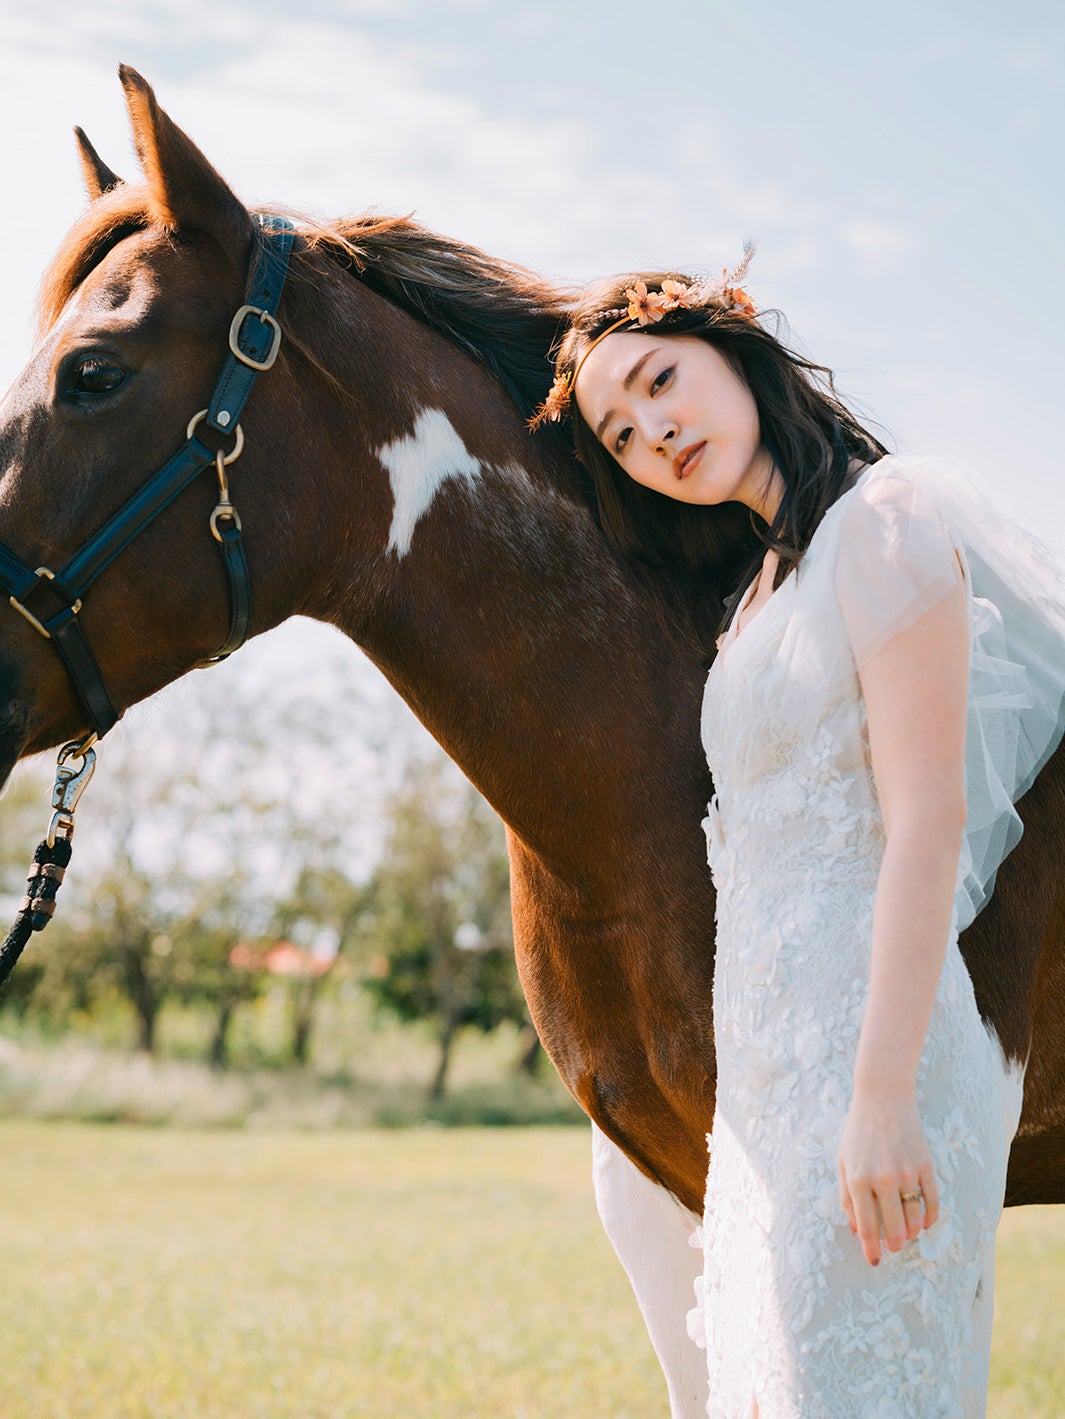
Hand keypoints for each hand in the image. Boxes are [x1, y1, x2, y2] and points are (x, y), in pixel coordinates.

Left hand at [837, 1087, 939, 1266]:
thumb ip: (847, 1197)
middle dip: (894, 1245)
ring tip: (907, 1235)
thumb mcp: (843, 1161)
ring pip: (915, 1220)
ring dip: (912, 1234)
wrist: (883, 1098)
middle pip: (894, 1229)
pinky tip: (925, 1222)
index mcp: (857, 1179)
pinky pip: (933, 1204)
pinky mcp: (926, 1166)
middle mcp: (882, 1179)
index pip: (866, 1226)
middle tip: (893, 1248)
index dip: (871, 1248)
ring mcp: (906, 1173)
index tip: (874, 1261)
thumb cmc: (858, 1131)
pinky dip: (930, 1218)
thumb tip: (856, 1230)